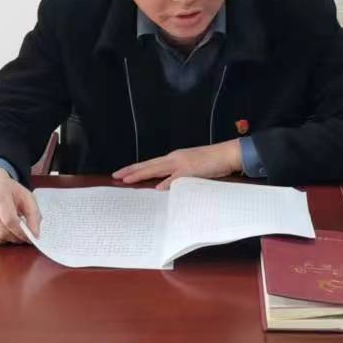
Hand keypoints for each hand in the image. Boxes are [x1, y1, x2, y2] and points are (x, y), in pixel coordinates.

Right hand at [0, 168, 40, 245]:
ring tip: (11, 230)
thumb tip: (35, 235)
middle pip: (1, 232)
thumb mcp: (26, 196)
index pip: (9, 220)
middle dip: (15, 238)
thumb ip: (34, 215)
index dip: (21, 232)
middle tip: (22, 236)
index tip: (29, 236)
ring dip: (7, 240)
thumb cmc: (9, 191)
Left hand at [114, 140, 243, 189]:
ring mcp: (182, 164)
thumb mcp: (189, 168)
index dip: (135, 168)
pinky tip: (157, 187)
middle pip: (148, 165)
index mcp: (173, 159)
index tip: (121, 173)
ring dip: (141, 174)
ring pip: (157, 169)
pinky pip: (176, 178)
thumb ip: (175, 176)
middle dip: (131, 171)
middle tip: (116, 176)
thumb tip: (162, 186)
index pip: (150, 164)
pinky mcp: (191, 170)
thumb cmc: (209, 162)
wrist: (226, 154)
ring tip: (127, 179)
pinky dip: (166, 183)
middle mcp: (174, 159)